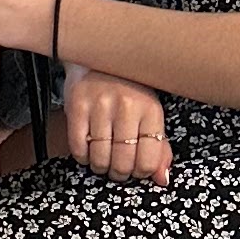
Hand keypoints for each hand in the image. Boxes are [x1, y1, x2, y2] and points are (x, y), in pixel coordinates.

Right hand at [60, 68, 172, 185]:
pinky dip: (82, 156)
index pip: (148, 160)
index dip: (141, 173)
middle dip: (119, 173)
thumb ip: (159, 148)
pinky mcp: (77, 104)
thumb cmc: (129, 91)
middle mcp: (127, 106)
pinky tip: (88, 150)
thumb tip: (162, 180)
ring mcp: (100, 104)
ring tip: (102, 159)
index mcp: (151, 110)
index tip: (136, 169)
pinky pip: (78, 147)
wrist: (101, 58)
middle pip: (123, 162)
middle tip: (117, 168)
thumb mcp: (150, 115)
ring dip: (100, 166)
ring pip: (100, 158)